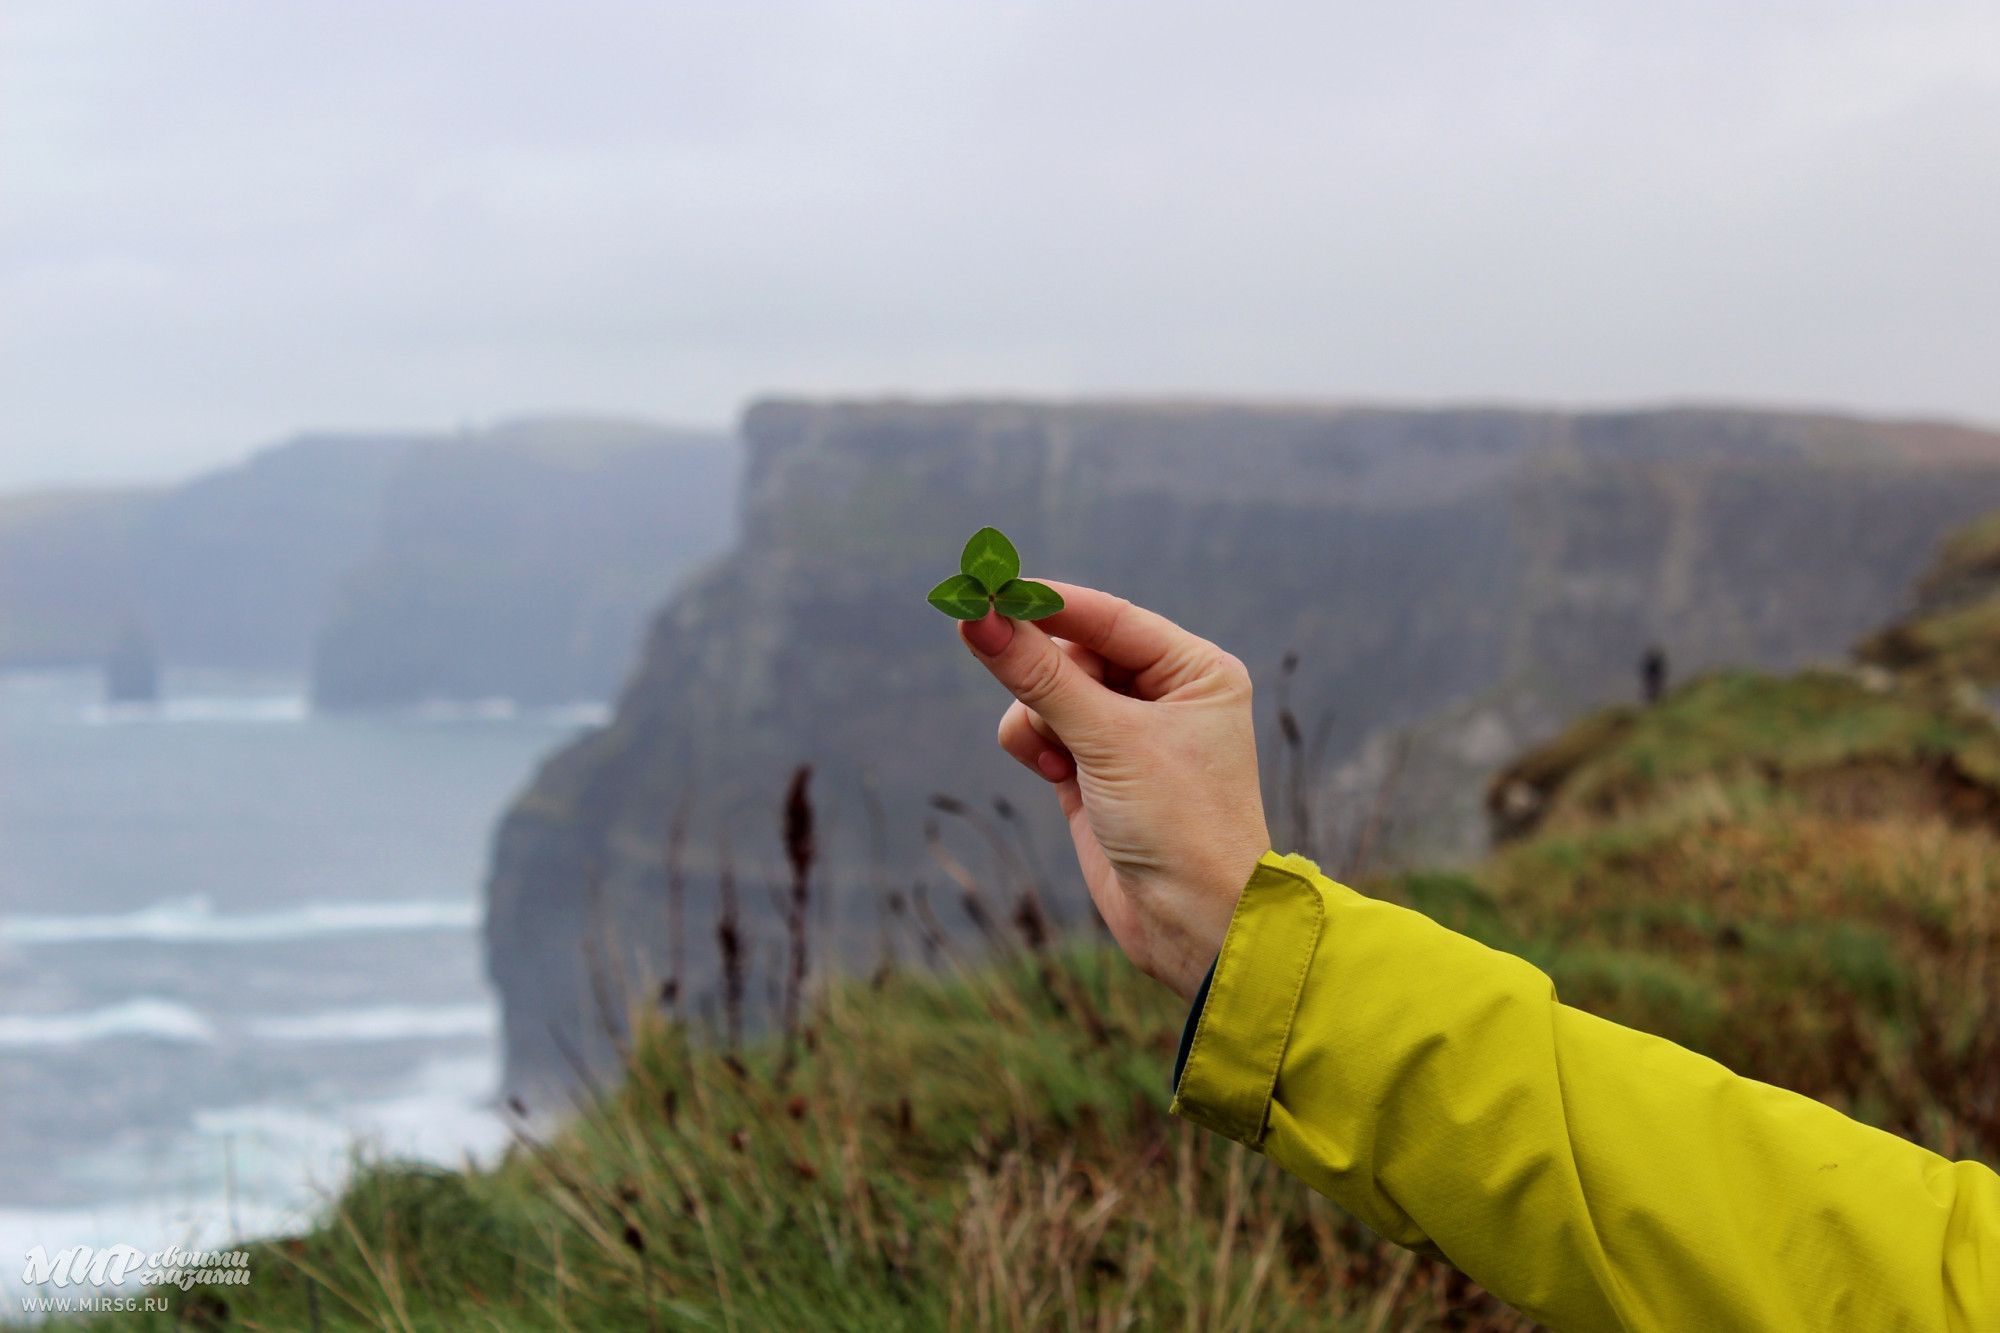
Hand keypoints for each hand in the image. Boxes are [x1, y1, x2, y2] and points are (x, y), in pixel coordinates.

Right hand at [959, 584, 1269, 999]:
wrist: (1195, 926)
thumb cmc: (1179, 824)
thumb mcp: (1109, 740)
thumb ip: (1039, 673)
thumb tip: (976, 614)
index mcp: (1195, 670)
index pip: (1108, 616)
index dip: (1046, 604)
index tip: (985, 590)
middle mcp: (1165, 694)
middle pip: (1071, 651)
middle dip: (1044, 677)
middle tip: (1015, 682)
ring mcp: (1126, 735)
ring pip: (1048, 692)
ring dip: (1037, 717)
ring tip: (1060, 760)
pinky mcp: (1093, 772)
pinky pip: (1040, 730)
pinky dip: (1033, 744)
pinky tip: (1054, 776)